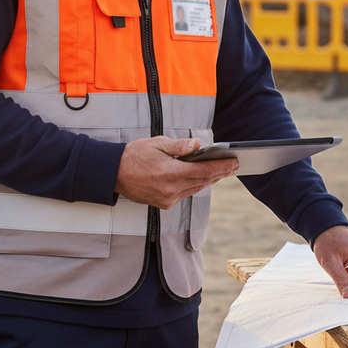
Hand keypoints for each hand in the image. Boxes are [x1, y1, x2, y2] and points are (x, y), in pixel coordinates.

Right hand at [114, 136, 238, 208]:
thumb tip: (198, 145)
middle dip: (220, 173)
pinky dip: (196, 185)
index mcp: (171, 173)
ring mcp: (168, 199)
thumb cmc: (135, 155)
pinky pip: (185, 194)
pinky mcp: (164, 204)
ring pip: (195, 189)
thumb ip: (180, 146)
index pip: (204, 170)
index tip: (234, 162)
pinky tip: (203, 179)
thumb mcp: (157, 143)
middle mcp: (171, 189)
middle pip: (203, 181)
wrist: (113, 173)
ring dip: (210, 180)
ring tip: (223, 172)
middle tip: (234, 166)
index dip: (222, 166)